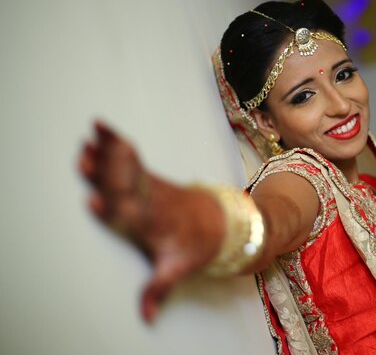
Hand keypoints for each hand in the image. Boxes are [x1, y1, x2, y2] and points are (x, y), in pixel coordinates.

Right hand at [78, 121, 223, 322]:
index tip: (94, 201)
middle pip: (127, 186)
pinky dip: (115, 142)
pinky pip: (131, 157)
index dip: (113, 209)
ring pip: (128, 167)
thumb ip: (159, 289)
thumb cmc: (198, 246)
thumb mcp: (180, 269)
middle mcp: (152, 202)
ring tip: (88, 138)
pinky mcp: (150, 176)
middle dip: (106, 174)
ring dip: (107, 153)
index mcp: (156, 225)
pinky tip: (99, 128)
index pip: (133, 216)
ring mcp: (152, 186)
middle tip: (83, 161)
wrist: (222, 222)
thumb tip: (147, 317)